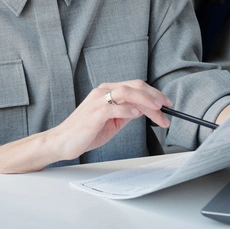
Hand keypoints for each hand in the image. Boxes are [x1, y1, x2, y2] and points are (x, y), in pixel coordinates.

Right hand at [49, 81, 171, 161]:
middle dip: (154, 96)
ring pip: (127, 92)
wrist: (62, 142)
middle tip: (167, 107)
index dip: (154, 94)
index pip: (135, 87)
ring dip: (146, 100)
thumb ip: (126, 113)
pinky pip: (114, 107)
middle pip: (134, 86)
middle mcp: (102, 92)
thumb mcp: (111, 121)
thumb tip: (142, 109)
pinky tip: (136, 114)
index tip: (166, 104)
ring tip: (158, 110)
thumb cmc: (85, 132)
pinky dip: (127, 109)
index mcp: (107, 91)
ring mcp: (98, 101)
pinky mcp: (94, 113)